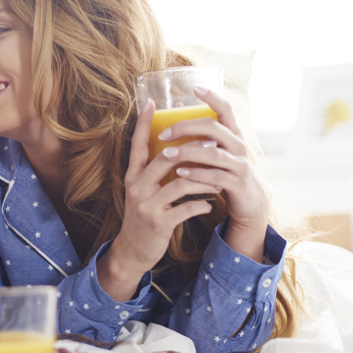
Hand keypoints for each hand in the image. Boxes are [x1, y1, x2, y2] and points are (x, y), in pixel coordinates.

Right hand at [97, 99, 218, 300]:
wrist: (134, 250)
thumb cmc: (144, 216)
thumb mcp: (144, 191)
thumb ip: (155, 172)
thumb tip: (176, 149)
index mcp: (133, 176)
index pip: (137, 145)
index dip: (143, 124)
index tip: (152, 102)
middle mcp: (137, 187)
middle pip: (164, 159)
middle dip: (191, 149)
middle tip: (212, 143)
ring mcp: (146, 205)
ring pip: (180, 184)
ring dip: (203, 179)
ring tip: (219, 178)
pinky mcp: (158, 223)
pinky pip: (185, 208)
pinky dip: (201, 205)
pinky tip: (210, 205)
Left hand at [157, 86, 269, 259]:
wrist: (249, 202)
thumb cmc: (226, 171)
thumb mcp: (217, 150)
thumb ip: (201, 133)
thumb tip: (176, 106)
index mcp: (232, 135)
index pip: (226, 110)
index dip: (213, 98)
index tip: (196, 88)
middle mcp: (238, 146)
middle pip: (214, 128)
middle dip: (186, 127)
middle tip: (163, 133)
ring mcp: (240, 165)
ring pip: (213, 154)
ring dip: (188, 152)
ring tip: (167, 153)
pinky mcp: (238, 184)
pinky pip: (216, 177)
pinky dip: (197, 175)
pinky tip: (180, 173)